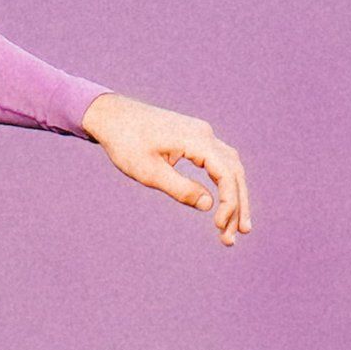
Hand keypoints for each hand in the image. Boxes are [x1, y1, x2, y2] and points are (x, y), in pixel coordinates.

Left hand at [82, 93, 252, 244]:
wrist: (111, 115)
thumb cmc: (126, 143)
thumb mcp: (150, 172)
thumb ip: (181, 189)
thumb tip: (209, 206)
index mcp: (197, 139)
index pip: (226, 174)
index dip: (229, 203)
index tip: (220, 226)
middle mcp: (205, 133)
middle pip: (234, 171)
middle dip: (238, 204)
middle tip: (239, 234)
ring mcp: (201, 133)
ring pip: (229, 166)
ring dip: (234, 194)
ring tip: (234, 225)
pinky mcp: (194, 137)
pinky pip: (218, 161)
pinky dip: (224, 182)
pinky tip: (223, 201)